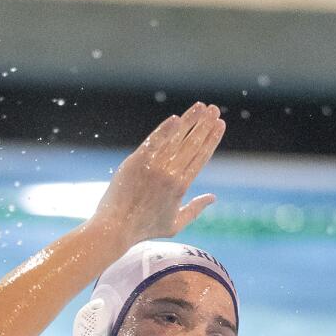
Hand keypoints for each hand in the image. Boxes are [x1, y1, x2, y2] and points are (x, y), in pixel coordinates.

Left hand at [92, 102, 224, 241]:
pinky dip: (165, 129)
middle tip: (215, 110)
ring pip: (175, 139)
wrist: (115, 228)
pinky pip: (153, 141)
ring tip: (201, 106)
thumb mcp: (175, 224)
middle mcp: (169, 174)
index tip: (220, 124)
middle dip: (205, 125)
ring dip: (189, 120)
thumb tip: (213, 197)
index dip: (212, 139)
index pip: (201, 156)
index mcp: (181, 187)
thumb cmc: (144, 229)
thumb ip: (196, 209)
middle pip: (192, 143)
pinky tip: (176, 118)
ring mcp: (152, 166)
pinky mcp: (135, 161)